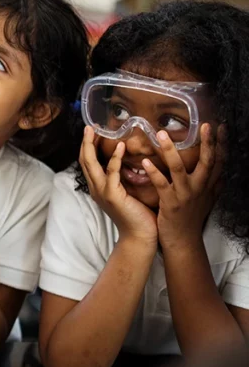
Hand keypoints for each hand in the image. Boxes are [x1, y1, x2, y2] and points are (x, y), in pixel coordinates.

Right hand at [79, 127, 156, 243]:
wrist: (141, 237)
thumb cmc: (139, 216)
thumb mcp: (129, 193)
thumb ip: (126, 178)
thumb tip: (134, 161)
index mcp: (99, 188)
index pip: (88, 163)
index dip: (87, 147)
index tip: (91, 132)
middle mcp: (96, 189)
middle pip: (84, 161)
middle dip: (85, 142)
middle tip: (89, 126)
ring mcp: (102, 192)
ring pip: (91, 164)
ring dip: (92, 146)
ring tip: (96, 131)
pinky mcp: (113, 195)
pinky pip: (112, 172)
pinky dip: (115, 158)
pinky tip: (120, 146)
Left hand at [145, 125, 223, 249]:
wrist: (183, 240)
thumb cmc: (191, 218)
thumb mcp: (207, 200)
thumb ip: (213, 185)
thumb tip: (222, 172)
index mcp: (209, 186)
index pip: (219, 161)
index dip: (221, 144)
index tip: (220, 127)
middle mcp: (200, 188)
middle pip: (207, 162)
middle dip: (207, 143)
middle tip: (205, 125)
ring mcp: (185, 195)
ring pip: (179, 168)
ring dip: (170, 150)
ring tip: (161, 134)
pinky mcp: (170, 203)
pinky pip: (162, 184)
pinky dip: (154, 172)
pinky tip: (146, 162)